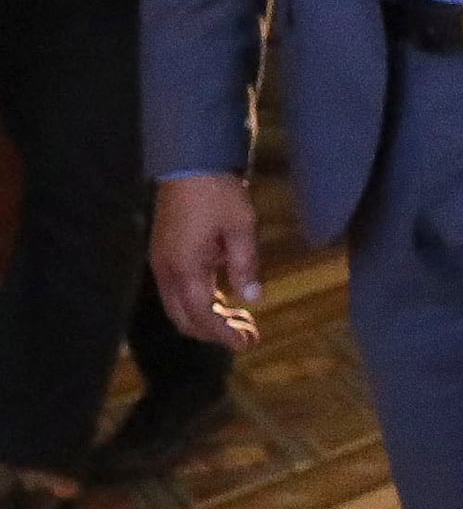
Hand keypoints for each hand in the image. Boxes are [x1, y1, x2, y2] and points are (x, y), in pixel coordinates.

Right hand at [150, 173, 262, 349]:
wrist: (190, 163)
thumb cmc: (218, 193)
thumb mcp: (241, 228)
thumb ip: (245, 265)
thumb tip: (253, 298)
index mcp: (185, 268)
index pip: (202, 315)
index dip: (223, 334)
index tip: (247, 344)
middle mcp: (167, 271)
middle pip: (186, 317)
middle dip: (215, 332)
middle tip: (249, 336)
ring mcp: (163, 263)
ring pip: (180, 306)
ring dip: (208, 318)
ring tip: (243, 321)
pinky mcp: (166, 254)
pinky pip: (179, 291)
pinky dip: (201, 302)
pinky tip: (226, 300)